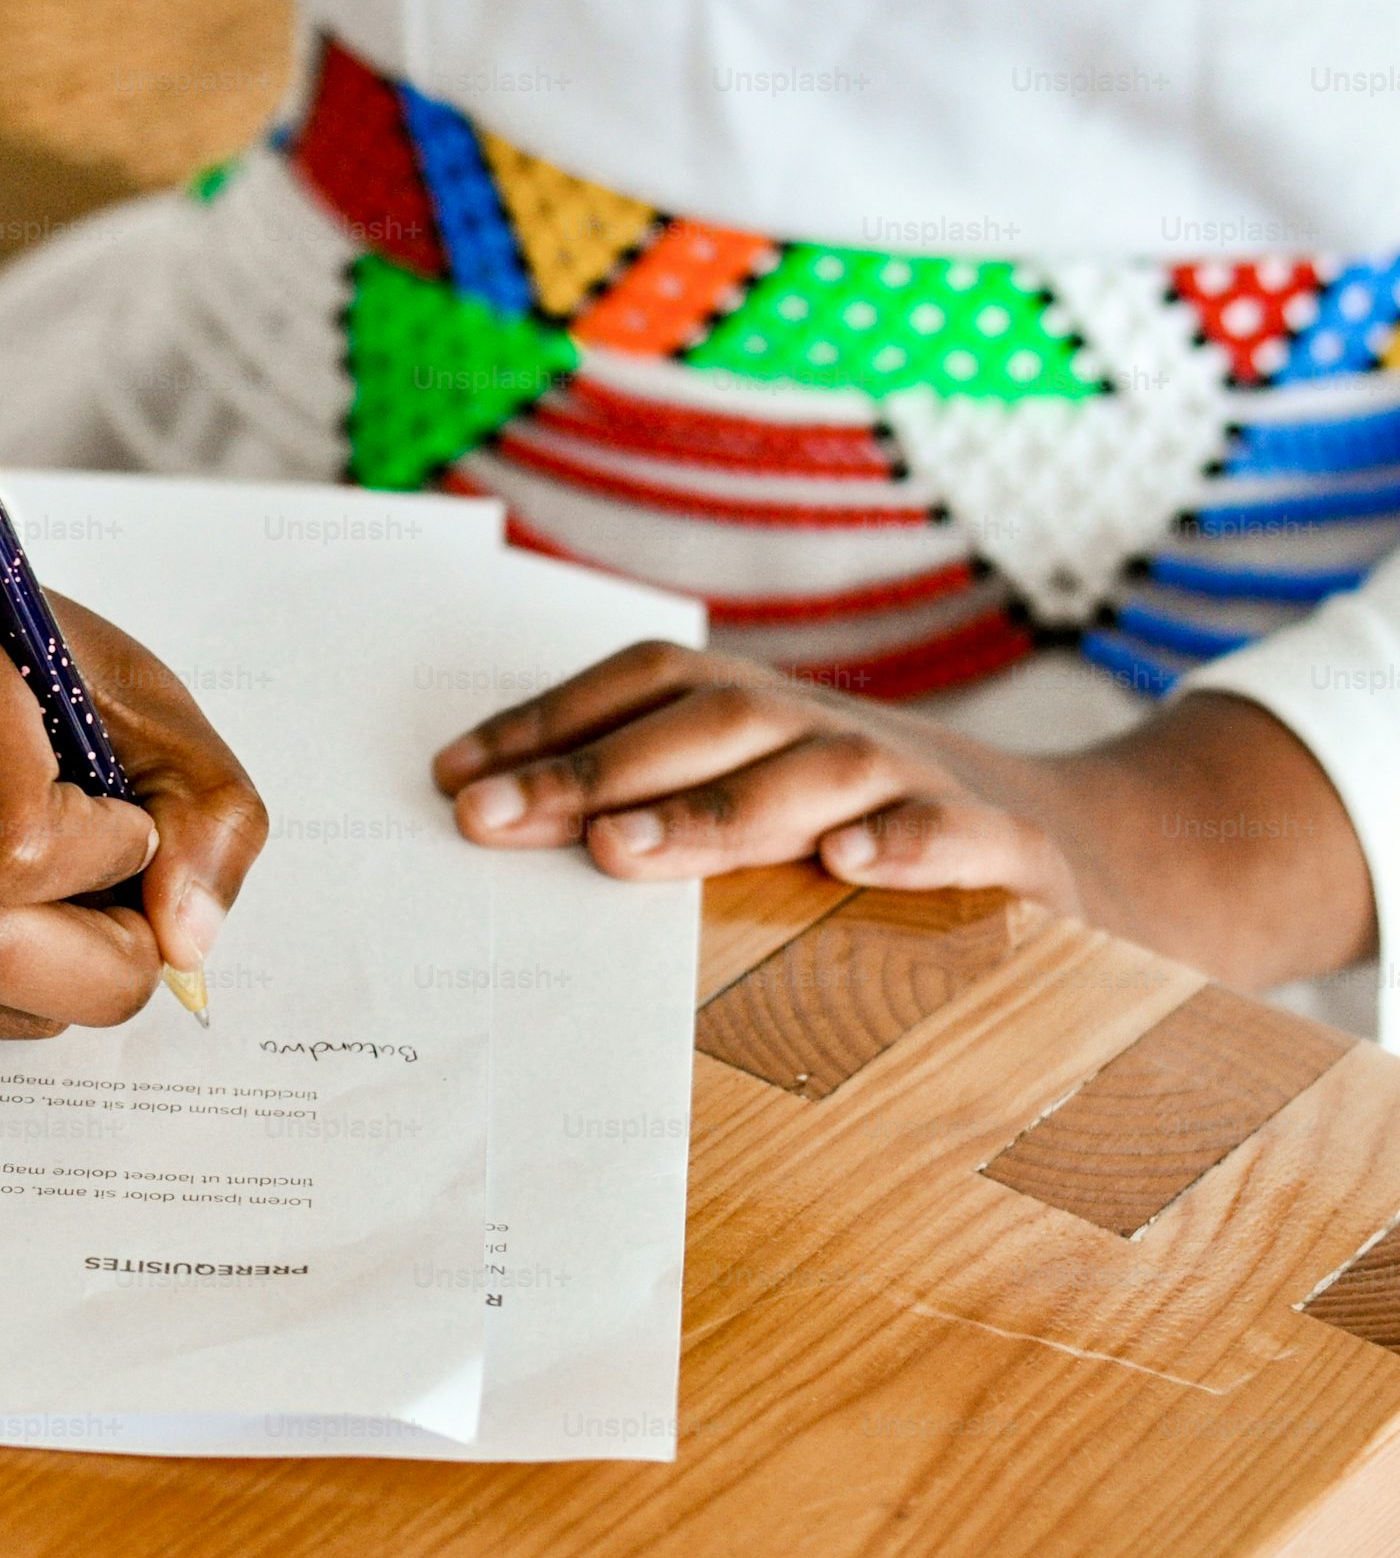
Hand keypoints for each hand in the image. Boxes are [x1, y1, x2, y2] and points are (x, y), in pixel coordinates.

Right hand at [0, 428, 267, 1036]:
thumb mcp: (131, 687)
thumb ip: (204, 805)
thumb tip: (185, 945)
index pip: (12, 840)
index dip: (105, 858)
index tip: (124, 820)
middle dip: (101, 962)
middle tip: (135, 917)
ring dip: (60, 981)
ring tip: (71, 901)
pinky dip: (11, 992)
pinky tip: (11, 913)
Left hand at [429, 640, 1373, 991]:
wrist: (1110, 857)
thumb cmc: (888, 840)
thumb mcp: (776, 814)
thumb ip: (669, 812)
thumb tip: (504, 825)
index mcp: (766, 717)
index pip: (642, 690)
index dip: (546, 724)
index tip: (448, 780)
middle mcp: (834, 732)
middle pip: (704, 726)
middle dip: (589, 769)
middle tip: (488, 823)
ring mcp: (927, 784)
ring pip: (812, 774)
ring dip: (712, 809)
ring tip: (622, 850)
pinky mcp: (1016, 854)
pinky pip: (961, 836)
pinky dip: (907, 842)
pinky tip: (849, 867)